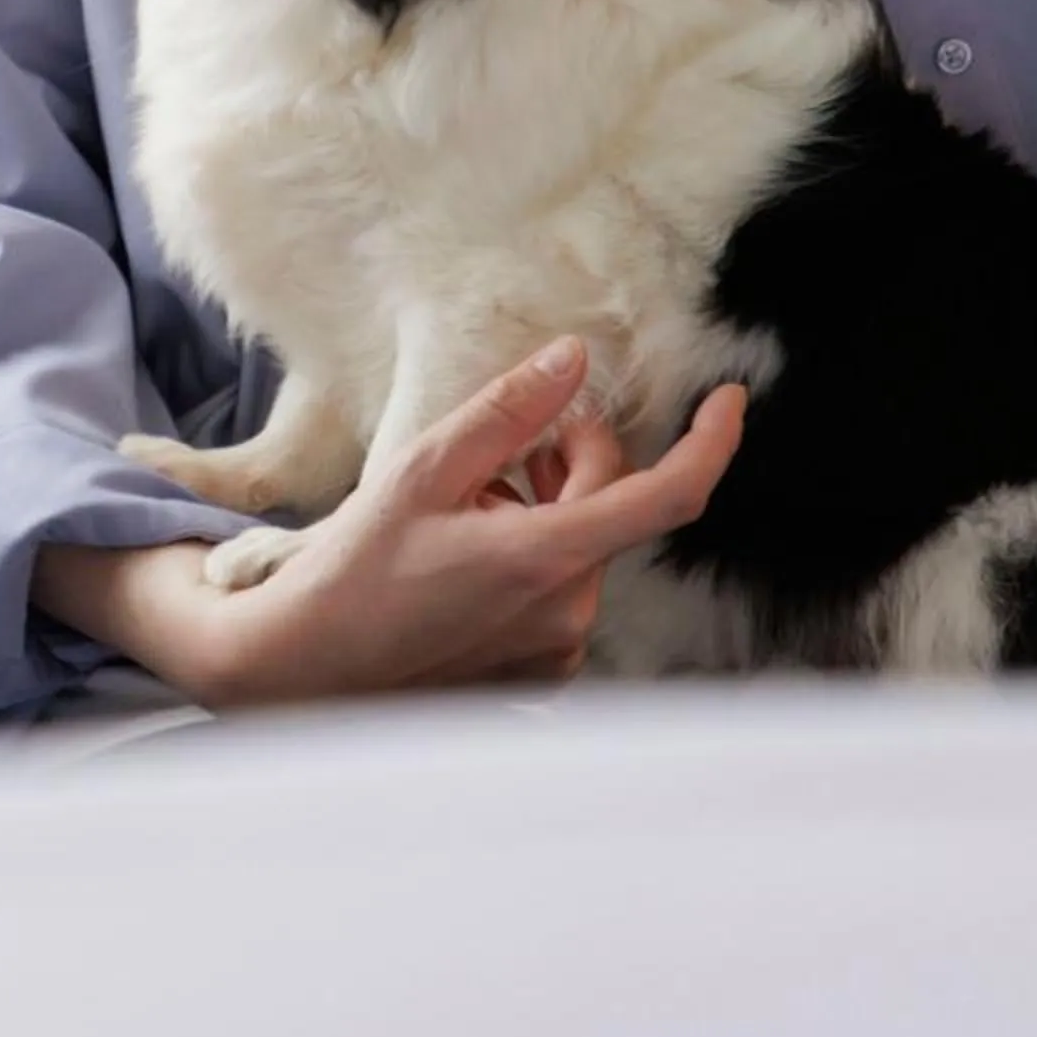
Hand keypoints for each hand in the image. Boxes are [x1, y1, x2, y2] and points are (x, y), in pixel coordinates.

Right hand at [34, 340, 745, 708]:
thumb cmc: (354, 570)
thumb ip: (506, 413)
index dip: (711, 441)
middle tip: (505, 448)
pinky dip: (532, 558)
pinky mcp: (540, 675)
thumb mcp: (422, 472)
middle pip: (611, 505)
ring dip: (543, 510)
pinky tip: (467, 555)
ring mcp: (557, 651)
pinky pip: (563, 593)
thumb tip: (573, 361)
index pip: (669, 495)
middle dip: (570, 460)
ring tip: (467, 507)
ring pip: (585, 547)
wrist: (309, 667)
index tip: (728, 400)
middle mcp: (568, 612)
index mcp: (546, 558)